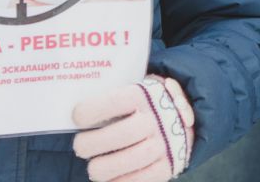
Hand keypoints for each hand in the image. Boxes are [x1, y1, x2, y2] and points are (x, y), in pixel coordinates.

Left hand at [73, 75, 194, 180]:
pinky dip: (119, 181)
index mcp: (145, 95)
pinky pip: (141, 180)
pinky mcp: (166, 167)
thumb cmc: (146, 103)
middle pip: (122, 134)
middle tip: (80, 146)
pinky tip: (109, 178)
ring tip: (93, 167)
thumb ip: (115, 92)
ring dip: (103, 167)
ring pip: (130, 160)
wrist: (182, 120)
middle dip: (92, 144)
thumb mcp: (137, 87)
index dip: (91, 111)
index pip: (115, 102)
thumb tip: (78, 109)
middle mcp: (156, 119)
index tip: (77, 117)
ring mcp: (163, 144)